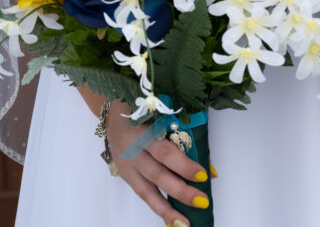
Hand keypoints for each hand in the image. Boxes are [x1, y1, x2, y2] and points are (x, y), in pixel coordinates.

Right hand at [106, 100, 210, 225]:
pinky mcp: (125, 174)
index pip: (164, 151)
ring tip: (184, 223)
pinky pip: (142, 193)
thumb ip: (182, 132)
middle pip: (157, 174)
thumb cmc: (145, 105)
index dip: (183, 165)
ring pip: (147, 190)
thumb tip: (206, 161)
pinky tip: (170, 220)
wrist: (112, 108)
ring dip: (167, 209)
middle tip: (201, 201)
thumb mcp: (162, 111)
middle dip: (180, 190)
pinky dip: (157, 207)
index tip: (202, 174)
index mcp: (142, 129)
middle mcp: (132, 149)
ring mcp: (126, 164)